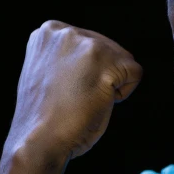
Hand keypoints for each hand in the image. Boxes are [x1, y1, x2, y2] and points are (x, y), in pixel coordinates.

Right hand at [3, 20, 142, 165]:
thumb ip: (68, 56)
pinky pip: (135, 73)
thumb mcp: (50, 72)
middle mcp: (65, 32)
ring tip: (84, 99)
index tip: (65, 89)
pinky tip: (98, 103)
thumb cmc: (45, 117)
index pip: (92, 44)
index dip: (86, 72)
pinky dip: (124, 93)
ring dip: (111, 84)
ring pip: (124, 60)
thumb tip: (98, 56)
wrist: (37, 141)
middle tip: (75, 98)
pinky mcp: (105, 60)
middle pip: (110, 49)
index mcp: (48, 32)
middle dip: (101, 76)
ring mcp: (86, 44)